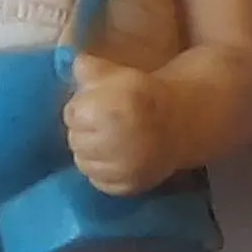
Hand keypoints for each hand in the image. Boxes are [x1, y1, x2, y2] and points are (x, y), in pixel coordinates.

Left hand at [64, 55, 178, 195]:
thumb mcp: (118, 72)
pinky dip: (102, 171)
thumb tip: (73, 63)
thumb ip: (90, 68)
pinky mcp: (129, 187)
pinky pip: (98, 182)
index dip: (81, 107)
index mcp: (113, 108)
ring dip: (89, 152)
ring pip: (83, 163)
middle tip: (100, 124)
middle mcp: (118, 141)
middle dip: (83, 130)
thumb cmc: (143, 94)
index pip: (72, 114)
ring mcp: (124, 168)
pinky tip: (114, 157)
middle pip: (74, 139)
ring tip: (106, 141)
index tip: (93, 105)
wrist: (180, 123)